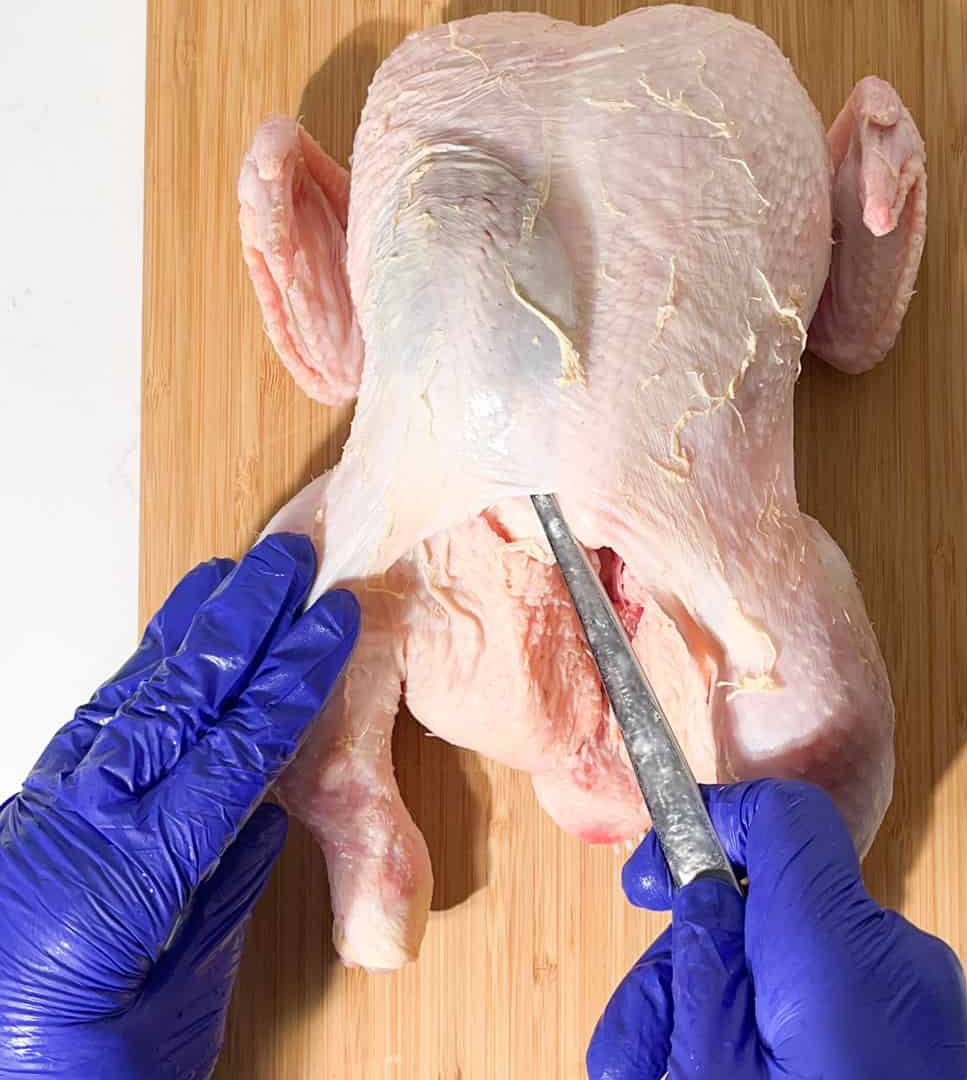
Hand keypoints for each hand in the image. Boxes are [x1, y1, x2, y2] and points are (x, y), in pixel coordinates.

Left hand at [0, 534, 358, 1079]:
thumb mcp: (173, 1012)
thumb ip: (216, 904)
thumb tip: (259, 822)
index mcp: (124, 882)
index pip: (234, 751)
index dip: (291, 681)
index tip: (330, 624)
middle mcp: (75, 832)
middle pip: (177, 701)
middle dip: (241, 622)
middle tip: (287, 561)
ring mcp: (42, 819)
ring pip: (127, 702)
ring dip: (185, 633)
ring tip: (227, 577)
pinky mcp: (26, 821)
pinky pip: (88, 731)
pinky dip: (131, 680)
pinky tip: (158, 651)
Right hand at [588, 780, 966, 1079]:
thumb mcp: (718, 1075)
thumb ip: (705, 972)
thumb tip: (700, 897)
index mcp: (844, 954)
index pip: (783, 821)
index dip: (710, 822)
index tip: (649, 874)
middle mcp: (895, 965)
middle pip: (765, 911)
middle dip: (685, 972)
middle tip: (629, 1056)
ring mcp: (916, 1011)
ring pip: (789, 969)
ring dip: (713, 1021)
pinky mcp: (918, 1049)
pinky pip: (830, 1010)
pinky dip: (770, 1039)